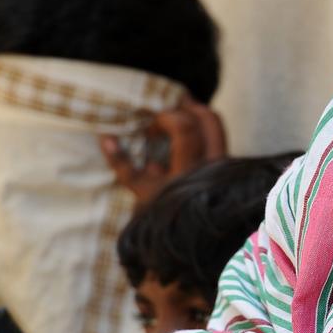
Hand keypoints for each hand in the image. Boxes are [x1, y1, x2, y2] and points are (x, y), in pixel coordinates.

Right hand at [100, 95, 226, 204]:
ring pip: (216, 123)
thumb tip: (106, 138)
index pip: (184, 127)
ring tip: (176, 111)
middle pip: (207, 118)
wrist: (187, 225)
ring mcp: (222, 162)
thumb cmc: (160, 205)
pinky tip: (187, 122)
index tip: (149, 128)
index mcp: (188, 170)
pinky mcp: (225, 162)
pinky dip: (202, 123)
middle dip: (185, 107)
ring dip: (196, 111)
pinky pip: (218, 132)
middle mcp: (211, 164)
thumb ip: (122, 165)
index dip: (165, 118)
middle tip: (165, 108)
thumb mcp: (139, 189)